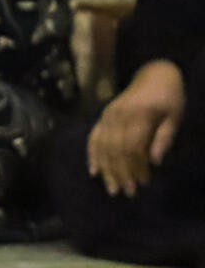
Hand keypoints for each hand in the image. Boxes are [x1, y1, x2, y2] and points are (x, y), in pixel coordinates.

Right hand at [88, 59, 185, 197]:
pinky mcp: (103, 116)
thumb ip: (164, 138)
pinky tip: (93, 170)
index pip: (132, 146)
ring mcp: (108, 116)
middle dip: (119, 173)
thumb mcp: (175, 116)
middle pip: (114, 149)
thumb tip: (154, 162)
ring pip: (102, 146)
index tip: (142, 184)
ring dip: (106, 169)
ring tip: (110, 187)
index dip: (135, 167)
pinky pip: (93, 137)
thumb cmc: (169, 97)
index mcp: (138, 115)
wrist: (154, 74)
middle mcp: (118, 116)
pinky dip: (92, 154)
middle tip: (124, 192)